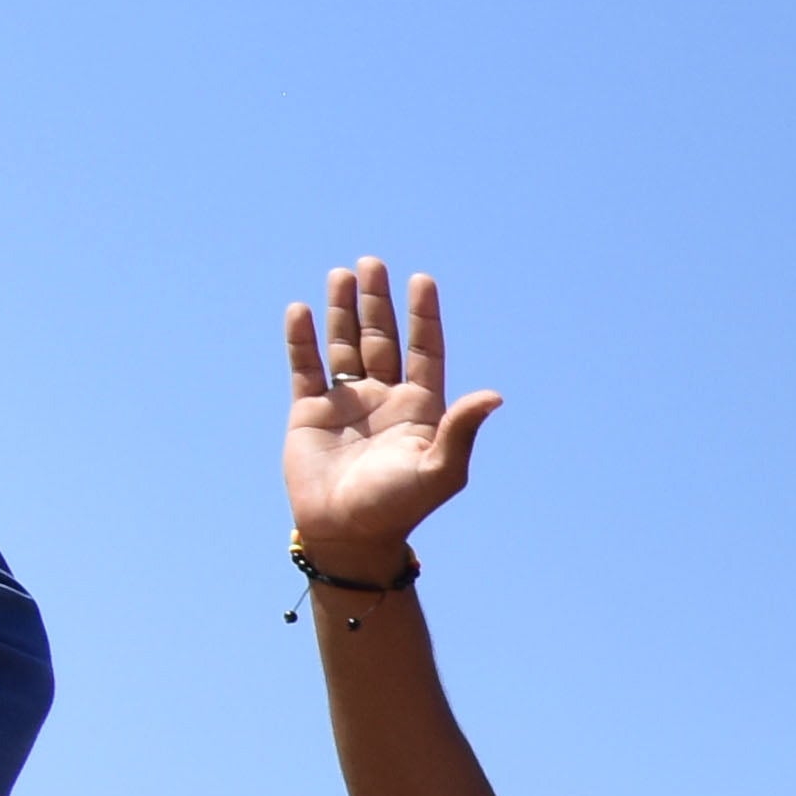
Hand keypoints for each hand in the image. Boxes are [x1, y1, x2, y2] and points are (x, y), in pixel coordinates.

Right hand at [278, 259, 504, 564]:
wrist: (349, 532)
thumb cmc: (400, 506)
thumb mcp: (438, 469)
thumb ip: (461, 429)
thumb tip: (494, 395)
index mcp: (420, 409)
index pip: (424, 351)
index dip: (423, 316)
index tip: (422, 280)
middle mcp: (385, 398)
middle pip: (382, 338)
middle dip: (378, 301)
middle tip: (373, 263)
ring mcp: (347, 402)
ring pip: (345, 344)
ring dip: (342, 310)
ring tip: (343, 274)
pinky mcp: (310, 411)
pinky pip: (306, 366)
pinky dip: (302, 338)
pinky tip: (302, 310)